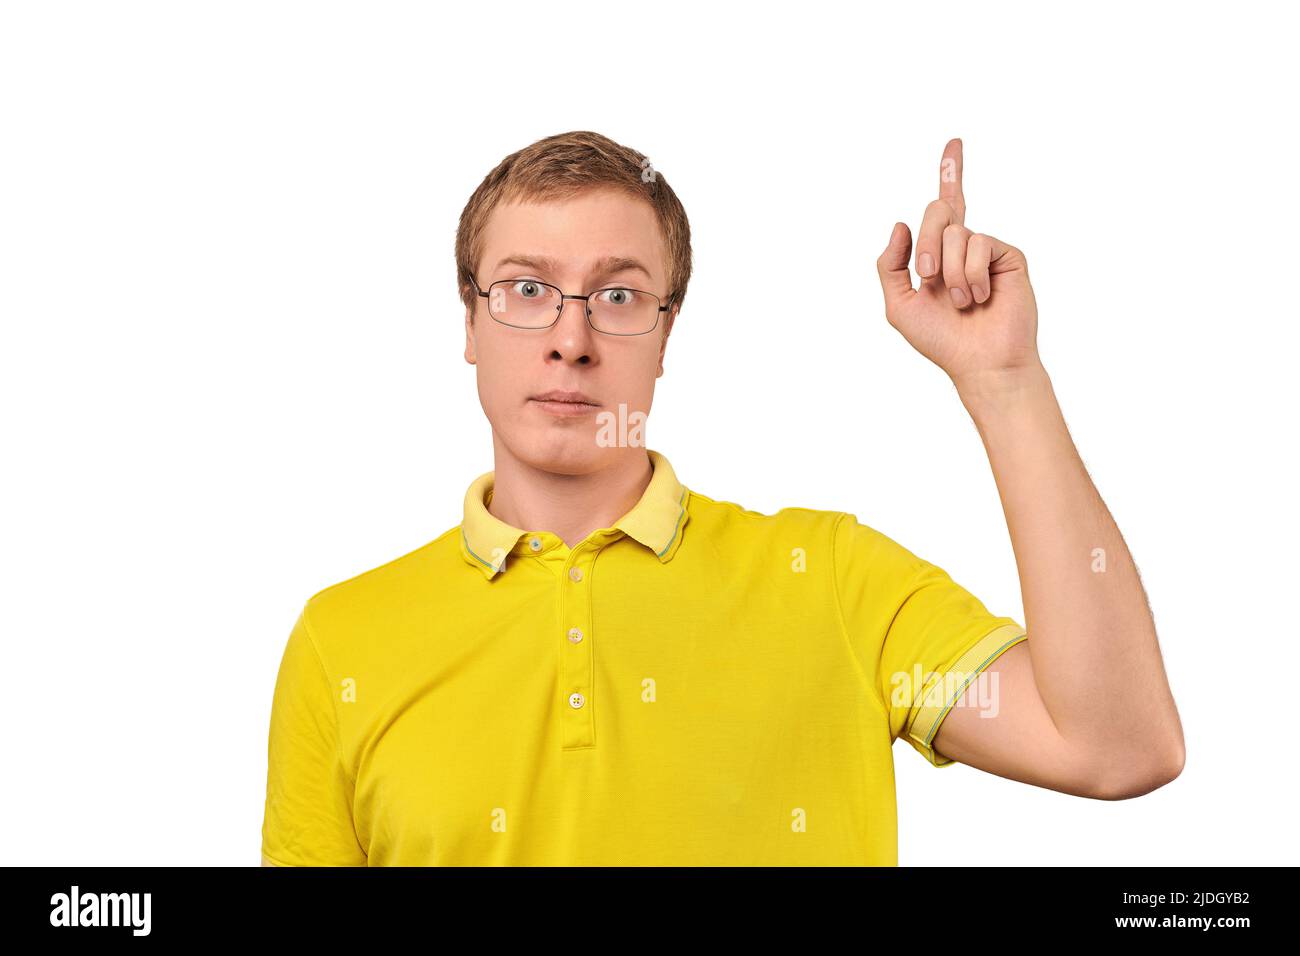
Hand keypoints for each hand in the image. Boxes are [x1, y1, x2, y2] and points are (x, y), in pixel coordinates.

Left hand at [876, 138, 1041, 394]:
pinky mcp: (1008, 254)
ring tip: (962, 301)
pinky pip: (979, 242)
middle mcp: (964, 246)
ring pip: (956, 232)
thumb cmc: (941, 340)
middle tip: (929, 280)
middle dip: (927, 246)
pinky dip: (971, 274)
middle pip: (938, 211)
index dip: (951, 171)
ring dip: (950, 272)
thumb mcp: (898, 305)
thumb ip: (890, 265)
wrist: (980, 362)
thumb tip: (900, 224)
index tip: (955, 140)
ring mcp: (987, 249)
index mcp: (939, 254)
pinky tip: (980, 296)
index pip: (944, 206)